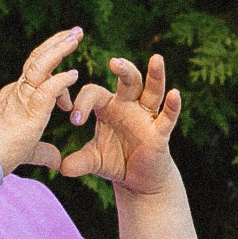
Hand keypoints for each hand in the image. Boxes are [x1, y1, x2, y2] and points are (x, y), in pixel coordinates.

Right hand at [0, 29, 84, 176]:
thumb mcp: (27, 151)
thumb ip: (43, 152)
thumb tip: (57, 160)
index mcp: (16, 97)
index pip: (38, 74)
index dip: (58, 73)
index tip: (72, 81)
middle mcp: (17, 92)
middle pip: (38, 58)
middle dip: (57, 43)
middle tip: (75, 32)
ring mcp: (22, 98)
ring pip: (41, 65)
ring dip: (59, 49)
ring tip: (76, 35)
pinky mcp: (29, 110)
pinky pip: (48, 88)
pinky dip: (62, 80)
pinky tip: (74, 74)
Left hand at [59, 54, 182, 196]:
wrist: (138, 179)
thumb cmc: (115, 161)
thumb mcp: (94, 160)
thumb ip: (79, 161)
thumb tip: (62, 168)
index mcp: (108, 106)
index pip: (94, 92)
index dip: (83, 103)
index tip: (74, 121)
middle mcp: (129, 105)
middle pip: (128, 79)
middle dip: (123, 69)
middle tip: (113, 61)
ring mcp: (146, 116)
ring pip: (152, 90)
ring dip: (155, 75)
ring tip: (156, 59)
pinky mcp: (160, 132)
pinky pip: (167, 117)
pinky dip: (172, 106)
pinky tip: (175, 94)